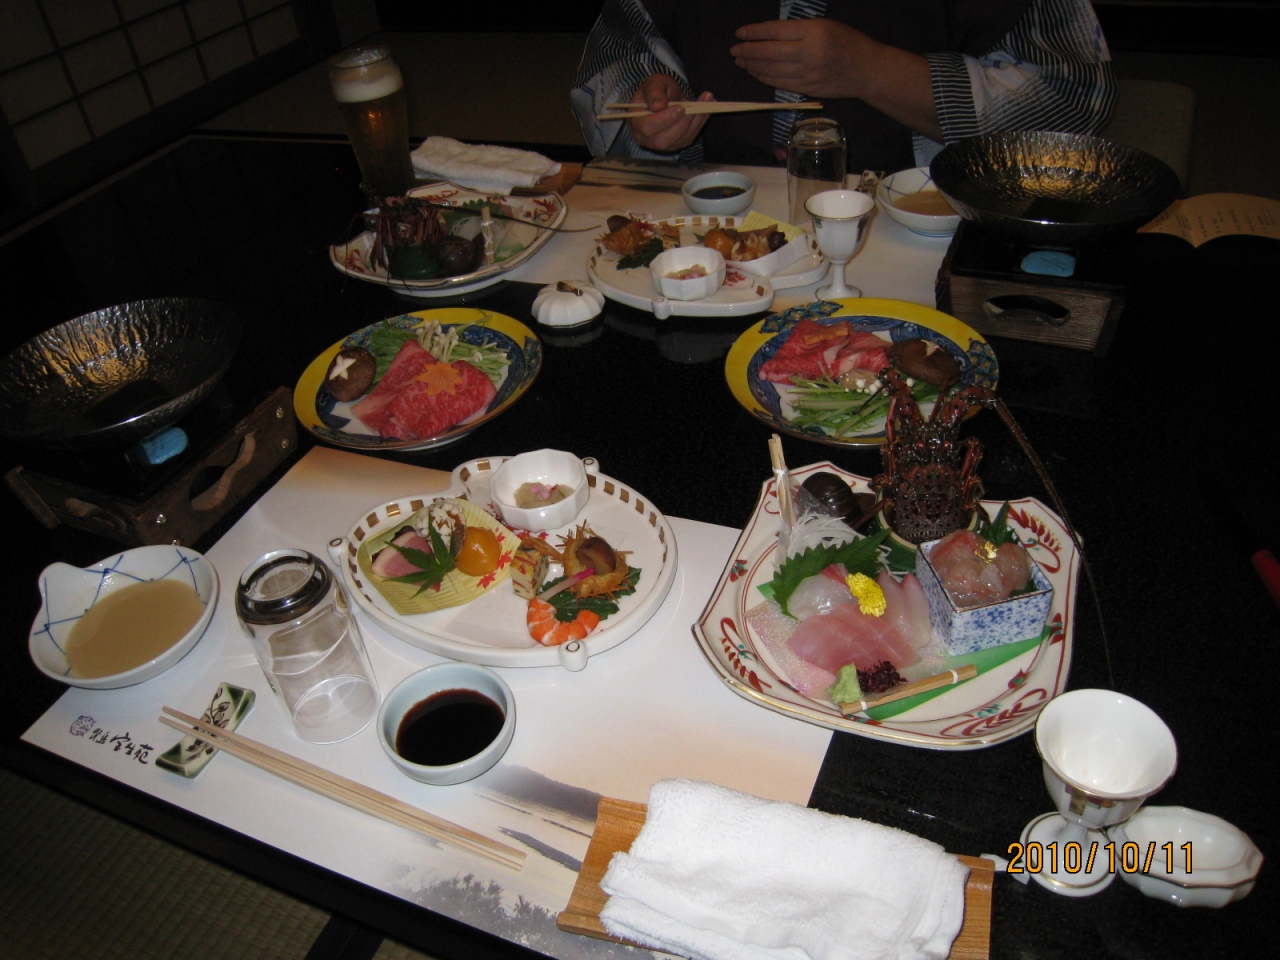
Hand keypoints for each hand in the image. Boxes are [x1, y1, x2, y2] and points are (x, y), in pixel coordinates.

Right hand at [627, 74, 714, 152]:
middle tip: (693, 107)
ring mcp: (664, 144)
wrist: (666, 97)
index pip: (647, 128)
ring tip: (707, 100)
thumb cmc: (657, 90)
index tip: (679, 107)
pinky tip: (708, 106)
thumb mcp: (654, 83)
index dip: (663, 120)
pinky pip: (691, 137)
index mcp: (636, 123)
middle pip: (663, 141)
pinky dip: (701, 121)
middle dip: (680, 124)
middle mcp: (648, 139)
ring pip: (680, 140)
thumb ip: (654, 92)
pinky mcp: (678, 144)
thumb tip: (657, 106)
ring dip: (695, 121)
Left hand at [730, 18, 875, 98]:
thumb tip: (766, 36)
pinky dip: (764, 78)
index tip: (740, 33)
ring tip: (741, 61)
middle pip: (768, 52)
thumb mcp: (823, 25)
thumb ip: (796, 31)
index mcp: (812, 32)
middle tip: (735, 50)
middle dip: (747, 51)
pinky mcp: (806, 89)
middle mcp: (808, 53)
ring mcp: (807, 73)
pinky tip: (755, 73)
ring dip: (752, 66)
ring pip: (771, 70)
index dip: (754, 33)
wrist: (865, 69)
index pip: (775, 31)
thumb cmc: (845, 42)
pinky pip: (779, 83)